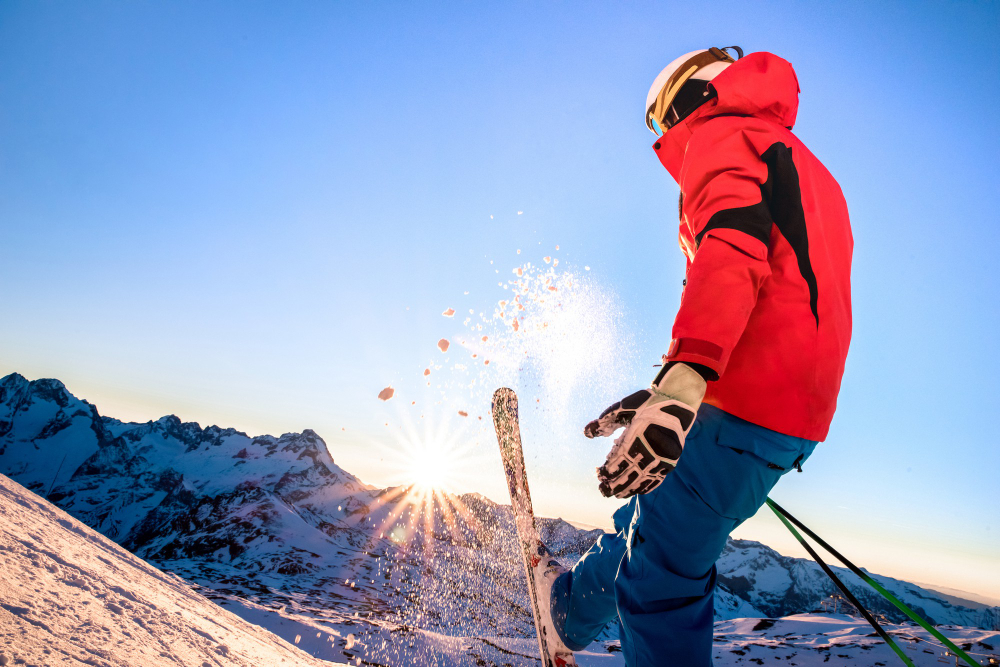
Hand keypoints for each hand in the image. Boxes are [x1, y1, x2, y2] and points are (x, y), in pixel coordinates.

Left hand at [584, 362, 705, 497]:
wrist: (678, 401)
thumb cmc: (648, 402)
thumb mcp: (624, 407)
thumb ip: (605, 420)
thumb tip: (587, 433)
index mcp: (638, 435)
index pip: (620, 460)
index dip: (609, 470)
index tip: (599, 475)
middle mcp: (652, 449)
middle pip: (631, 473)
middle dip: (616, 484)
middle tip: (604, 491)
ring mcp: (663, 457)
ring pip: (644, 479)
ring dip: (630, 489)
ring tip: (618, 495)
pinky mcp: (671, 461)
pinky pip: (658, 478)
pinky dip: (647, 486)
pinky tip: (638, 491)